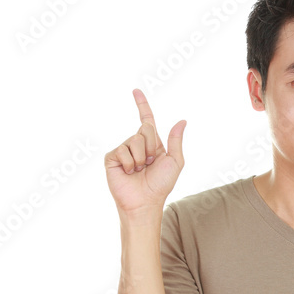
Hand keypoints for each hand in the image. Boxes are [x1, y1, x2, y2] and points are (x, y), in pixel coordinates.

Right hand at [104, 88, 186, 214]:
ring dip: (141, 158)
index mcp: (152, 144)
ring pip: (134, 140)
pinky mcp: (112, 158)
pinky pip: (122, 150)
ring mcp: (123, 151)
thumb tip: (182, 120)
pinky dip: (129, 163)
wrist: (145, 203)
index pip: (146, 120)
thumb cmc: (161, 185)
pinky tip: (129, 173)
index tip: (136, 90)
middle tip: (149, 164)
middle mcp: (136, 144)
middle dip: (151, 147)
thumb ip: (176, 141)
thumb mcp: (174, 162)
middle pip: (145, 129)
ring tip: (139, 171)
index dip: (142, 104)